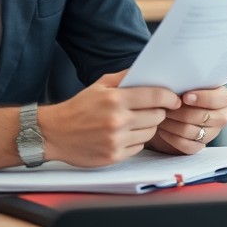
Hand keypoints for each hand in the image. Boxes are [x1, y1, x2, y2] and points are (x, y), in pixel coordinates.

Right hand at [36, 71, 180, 167]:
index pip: (156, 96)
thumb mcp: (99, 86)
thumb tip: (149, 70)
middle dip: (158, 112)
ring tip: (136, 122)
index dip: (170, 97)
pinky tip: (125, 135)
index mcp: (115, 99)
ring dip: (148, 127)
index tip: (174, 99)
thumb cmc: (78, 107)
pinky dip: (136, 141)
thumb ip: (125, 77)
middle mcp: (117, 120)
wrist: (52, 133)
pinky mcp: (113, 156)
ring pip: (151, 132)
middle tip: (151, 110)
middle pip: (157, 116)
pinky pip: (139, 147)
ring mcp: (115, 140)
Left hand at [149, 86, 226, 154]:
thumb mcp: (189, 85)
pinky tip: (163, 130)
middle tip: (166, 106)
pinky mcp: (200, 146)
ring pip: (191, 131)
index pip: (216, 100)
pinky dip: (171, 137)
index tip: (184, 97)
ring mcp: (212, 133)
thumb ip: (190, 85)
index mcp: (225, 99)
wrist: (176, 112)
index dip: (200, 98)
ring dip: (172, 124)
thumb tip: (178, 91)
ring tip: (161, 116)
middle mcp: (222, 117)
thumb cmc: (183, 94)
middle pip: (201, 117)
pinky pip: (186, 145)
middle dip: (180, 112)